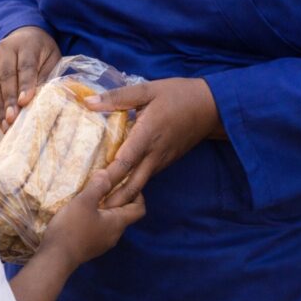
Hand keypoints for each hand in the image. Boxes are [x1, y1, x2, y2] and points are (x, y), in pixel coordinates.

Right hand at [0, 26, 60, 131]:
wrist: (23, 35)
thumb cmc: (42, 51)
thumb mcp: (52, 58)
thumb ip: (46, 76)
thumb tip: (41, 100)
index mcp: (26, 45)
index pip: (25, 66)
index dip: (25, 85)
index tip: (25, 102)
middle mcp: (5, 51)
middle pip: (6, 77)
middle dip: (9, 100)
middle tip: (13, 118)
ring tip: (6, 126)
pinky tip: (1, 123)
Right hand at [43, 170, 144, 269]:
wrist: (55, 258)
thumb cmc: (72, 228)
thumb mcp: (84, 201)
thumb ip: (97, 186)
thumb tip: (107, 174)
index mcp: (118, 223)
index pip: (139, 209)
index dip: (139, 195)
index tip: (128, 183)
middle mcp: (114, 234)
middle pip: (125, 214)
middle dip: (119, 198)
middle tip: (107, 185)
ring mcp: (102, 242)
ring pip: (110, 221)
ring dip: (105, 208)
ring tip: (93, 196)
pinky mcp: (90, 246)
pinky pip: (99, 228)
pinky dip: (95, 217)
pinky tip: (81, 212)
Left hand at [84, 78, 223, 202]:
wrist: (212, 106)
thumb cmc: (178, 95)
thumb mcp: (147, 90)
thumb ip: (118, 97)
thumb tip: (88, 102)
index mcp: (146, 135)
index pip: (123, 163)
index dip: (106, 178)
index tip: (90, 187)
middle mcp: (154, 154)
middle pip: (131, 186)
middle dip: (113, 201)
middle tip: (92, 210)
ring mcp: (161, 161)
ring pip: (139, 184)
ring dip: (121, 196)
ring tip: (100, 202)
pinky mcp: (166, 162)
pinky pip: (146, 177)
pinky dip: (131, 185)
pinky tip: (117, 185)